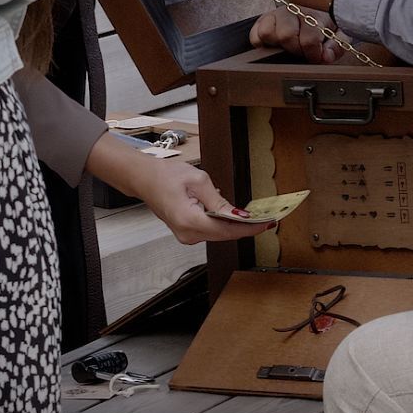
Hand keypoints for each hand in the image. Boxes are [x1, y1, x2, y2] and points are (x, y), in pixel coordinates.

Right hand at [132, 157, 271, 244]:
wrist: (144, 179)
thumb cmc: (166, 176)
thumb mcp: (198, 181)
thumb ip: (219, 200)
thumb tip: (238, 214)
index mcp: (190, 221)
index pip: (227, 230)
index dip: (250, 228)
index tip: (267, 224)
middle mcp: (187, 234)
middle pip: (225, 235)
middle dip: (246, 227)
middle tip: (267, 219)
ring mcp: (186, 235)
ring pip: (219, 234)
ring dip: (236, 226)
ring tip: (256, 218)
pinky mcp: (187, 232)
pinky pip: (211, 231)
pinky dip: (224, 225)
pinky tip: (236, 217)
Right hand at [251, 6, 343, 63]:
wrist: (320, 4)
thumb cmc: (328, 22)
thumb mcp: (341, 32)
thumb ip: (337, 45)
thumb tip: (326, 56)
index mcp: (314, 12)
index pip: (309, 38)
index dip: (313, 53)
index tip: (317, 56)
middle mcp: (293, 10)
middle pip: (285, 35)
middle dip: (296, 49)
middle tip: (303, 51)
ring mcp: (276, 14)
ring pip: (266, 32)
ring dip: (278, 44)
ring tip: (289, 47)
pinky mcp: (264, 19)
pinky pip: (255, 34)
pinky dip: (261, 43)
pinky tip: (275, 45)